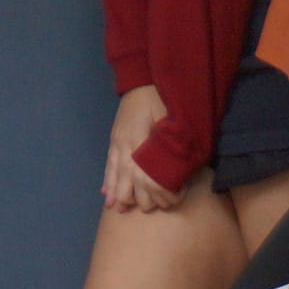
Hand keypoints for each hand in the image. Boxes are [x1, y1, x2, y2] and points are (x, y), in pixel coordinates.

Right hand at [102, 85, 179, 211]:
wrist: (142, 78)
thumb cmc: (162, 97)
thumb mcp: (173, 120)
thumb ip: (174, 145)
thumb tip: (181, 169)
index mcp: (140, 142)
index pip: (146, 177)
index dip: (159, 192)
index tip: (173, 198)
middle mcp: (125, 146)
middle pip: (127, 181)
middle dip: (138, 198)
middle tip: (152, 209)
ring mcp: (116, 143)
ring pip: (114, 175)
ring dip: (118, 194)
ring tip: (121, 210)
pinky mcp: (114, 139)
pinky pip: (108, 165)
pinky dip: (107, 181)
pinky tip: (106, 194)